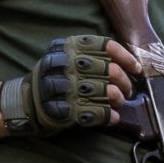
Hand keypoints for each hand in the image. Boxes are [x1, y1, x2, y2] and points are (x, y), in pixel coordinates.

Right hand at [1, 34, 137, 134]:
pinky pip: (96, 112)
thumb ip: (91, 55)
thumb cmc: (56, 79)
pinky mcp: (65, 110)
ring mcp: (65, 87)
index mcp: (69, 47)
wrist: (28, 102)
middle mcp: (66, 64)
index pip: (104, 45)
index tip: (136, 68)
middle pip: (109, 69)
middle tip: (128, 91)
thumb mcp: (67, 57)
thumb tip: (127, 64)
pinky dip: (108, 116)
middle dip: (125, 82)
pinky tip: (113, 117)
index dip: (125, 57)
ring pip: (105, 90)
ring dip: (118, 99)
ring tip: (119, 103)